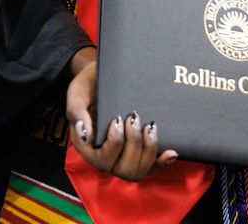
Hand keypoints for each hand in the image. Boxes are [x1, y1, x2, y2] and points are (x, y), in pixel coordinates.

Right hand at [64, 48, 176, 181]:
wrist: (104, 75)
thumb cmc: (89, 84)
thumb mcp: (78, 91)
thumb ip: (77, 110)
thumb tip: (85, 135)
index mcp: (87, 144)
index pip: (99, 159)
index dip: (112, 144)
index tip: (117, 119)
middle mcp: (105, 156)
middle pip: (121, 169)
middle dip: (132, 145)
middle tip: (134, 118)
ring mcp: (123, 157)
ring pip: (137, 171)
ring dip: (147, 151)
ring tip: (149, 126)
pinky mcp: (139, 154)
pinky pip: (151, 167)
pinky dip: (161, 162)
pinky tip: (171, 151)